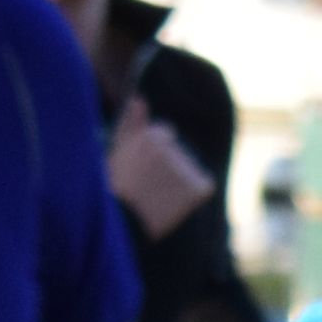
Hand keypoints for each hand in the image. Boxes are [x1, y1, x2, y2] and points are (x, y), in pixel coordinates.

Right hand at [108, 106, 217, 238]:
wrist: (122, 221)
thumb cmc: (116, 186)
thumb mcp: (118, 150)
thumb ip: (131, 123)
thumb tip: (140, 99)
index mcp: (153, 135)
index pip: (165, 137)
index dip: (154, 158)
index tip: (142, 172)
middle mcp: (171, 147)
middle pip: (178, 155)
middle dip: (168, 169)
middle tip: (148, 188)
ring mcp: (185, 167)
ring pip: (190, 171)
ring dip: (180, 183)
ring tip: (158, 198)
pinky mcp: (197, 187)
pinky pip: (205, 186)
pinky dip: (195, 195)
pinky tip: (176, 203)